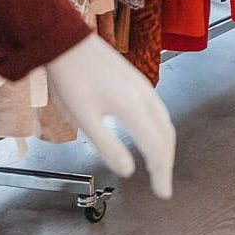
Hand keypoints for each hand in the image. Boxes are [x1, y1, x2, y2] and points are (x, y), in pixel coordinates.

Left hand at [46, 35, 175, 197]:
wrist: (67, 42)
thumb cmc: (71, 79)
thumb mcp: (84, 119)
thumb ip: (108, 146)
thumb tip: (128, 170)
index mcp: (132, 106)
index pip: (156, 147)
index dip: (161, 172)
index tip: (162, 192)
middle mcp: (144, 94)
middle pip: (166, 134)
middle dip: (166, 162)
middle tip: (162, 185)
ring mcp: (143, 85)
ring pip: (165, 121)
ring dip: (165, 145)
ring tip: (159, 165)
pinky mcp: (137, 80)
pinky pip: (158, 109)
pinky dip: (161, 129)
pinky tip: (151, 135)